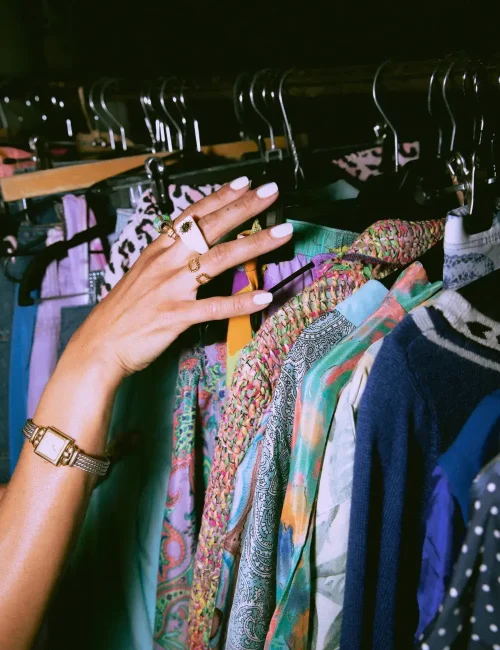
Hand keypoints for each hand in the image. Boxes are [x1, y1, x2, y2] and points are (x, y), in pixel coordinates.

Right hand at [65, 178, 290, 384]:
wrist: (99, 344)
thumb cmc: (124, 312)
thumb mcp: (143, 276)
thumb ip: (169, 261)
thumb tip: (196, 250)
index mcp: (157, 251)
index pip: (192, 216)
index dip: (219, 197)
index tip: (243, 182)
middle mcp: (166, 263)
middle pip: (210, 228)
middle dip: (244, 208)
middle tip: (271, 192)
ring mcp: (171, 288)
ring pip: (219, 259)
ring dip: (254, 244)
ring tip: (282, 233)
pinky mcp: (176, 315)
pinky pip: (215, 306)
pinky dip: (241, 302)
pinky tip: (264, 296)